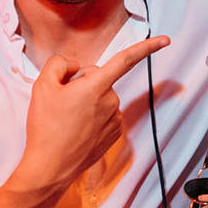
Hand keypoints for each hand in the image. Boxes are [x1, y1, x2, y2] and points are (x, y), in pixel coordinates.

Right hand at [10, 35, 170, 194]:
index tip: (165, 40)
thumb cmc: (45, 127)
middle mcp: (111, 101)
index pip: (125, 60)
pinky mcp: (114, 135)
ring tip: (67, 119)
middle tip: (62, 101)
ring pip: (102, 98)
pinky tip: (77, 128)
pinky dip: (92, 117)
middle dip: (84, 83)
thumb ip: (60, 64)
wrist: (49, 167)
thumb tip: (75, 67)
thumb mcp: (42, 86)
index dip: (147, 47)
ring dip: (87, 102)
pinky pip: (105, 114)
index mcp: (96, 86)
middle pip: (100, 78)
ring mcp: (115, 120)